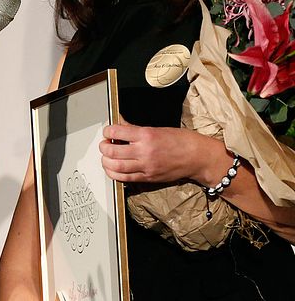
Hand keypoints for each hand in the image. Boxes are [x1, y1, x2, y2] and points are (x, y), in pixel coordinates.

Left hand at [99, 123, 216, 183]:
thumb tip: (120, 123)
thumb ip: (135, 129)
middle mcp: (144, 151)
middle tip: (104, 144)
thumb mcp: (157, 129)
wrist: (198, 157)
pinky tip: (113, 168)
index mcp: (147, 135)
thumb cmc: (182, 141)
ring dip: (105, 162)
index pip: (116, 132)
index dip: (107, 131)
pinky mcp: (148, 178)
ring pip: (115, 167)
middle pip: (112, 151)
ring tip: (107, 157)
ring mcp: (146, 166)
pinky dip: (114, 173)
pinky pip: (125, 178)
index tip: (107, 131)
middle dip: (103, 147)